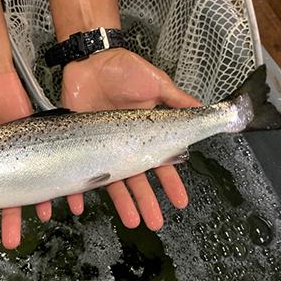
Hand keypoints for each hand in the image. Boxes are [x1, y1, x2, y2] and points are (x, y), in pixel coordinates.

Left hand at [61, 48, 200, 229]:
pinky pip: (75, 171)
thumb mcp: (156, 82)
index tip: (180, 201)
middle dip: (147, 201)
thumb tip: (206, 111)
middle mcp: (123, 144)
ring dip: (121, 203)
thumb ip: (177, 100)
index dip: (170, 182)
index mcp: (144, 132)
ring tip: (131, 222)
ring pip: (110, 181)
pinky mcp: (77, 143)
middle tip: (154, 222)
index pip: (160, 162)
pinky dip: (75, 190)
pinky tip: (77, 206)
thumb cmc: (124, 69)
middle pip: (136, 178)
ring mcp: (100, 146)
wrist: (90, 58)